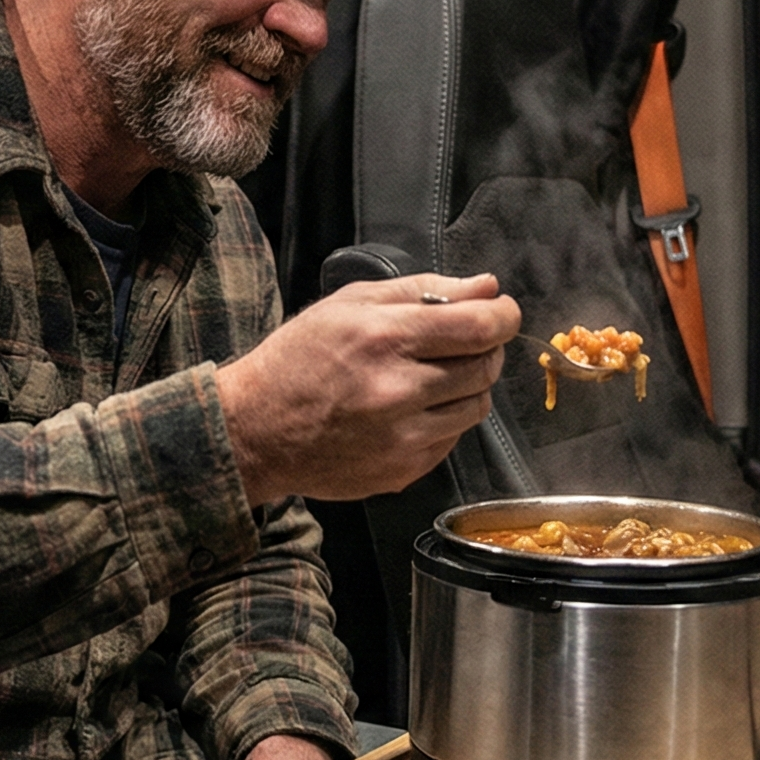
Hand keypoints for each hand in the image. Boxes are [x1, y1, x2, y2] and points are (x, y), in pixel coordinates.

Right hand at [216, 273, 521, 504]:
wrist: (255, 430)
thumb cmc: (298, 359)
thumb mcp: (350, 304)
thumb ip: (423, 290)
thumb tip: (486, 288)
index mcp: (383, 340)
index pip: (479, 327)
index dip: (503, 315)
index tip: (501, 312)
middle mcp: (397, 392)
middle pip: (484, 367)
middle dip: (486, 349)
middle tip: (464, 341)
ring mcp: (402, 439)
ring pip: (476, 407)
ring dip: (469, 387)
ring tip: (434, 376)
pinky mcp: (402, 471)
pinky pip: (451, 441)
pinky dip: (445, 421)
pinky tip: (412, 410)